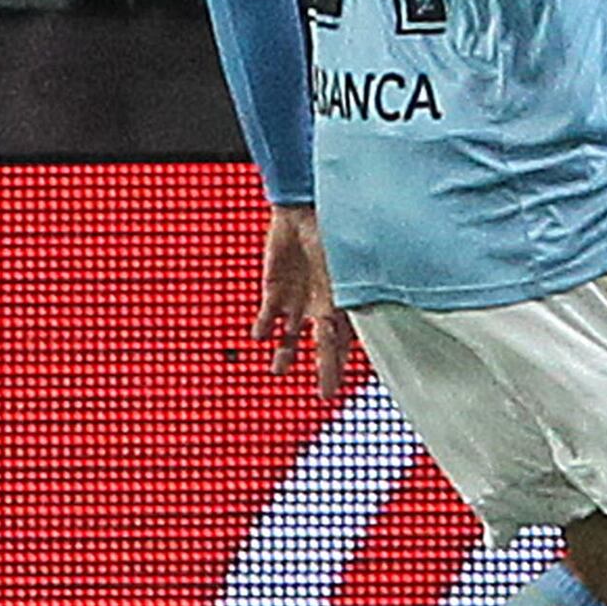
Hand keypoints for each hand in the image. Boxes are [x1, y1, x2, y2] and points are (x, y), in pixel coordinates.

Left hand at [247, 201, 354, 394]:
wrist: (301, 210)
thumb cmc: (327, 234)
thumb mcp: (339, 268)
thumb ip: (342, 298)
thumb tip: (346, 331)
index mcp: (338, 303)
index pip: (339, 344)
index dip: (336, 367)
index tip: (334, 391)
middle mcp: (318, 307)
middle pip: (321, 346)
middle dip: (323, 370)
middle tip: (324, 395)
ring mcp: (296, 300)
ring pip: (291, 337)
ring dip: (285, 354)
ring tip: (277, 370)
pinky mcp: (273, 290)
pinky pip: (267, 316)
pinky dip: (263, 328)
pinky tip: (260, 336)